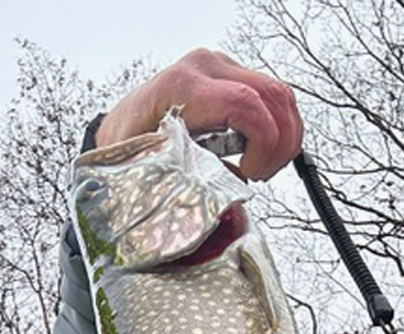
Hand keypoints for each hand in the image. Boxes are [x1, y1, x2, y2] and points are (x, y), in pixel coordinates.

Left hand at [94, 49, 302, 181]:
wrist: (119, 126)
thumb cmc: (128, 144)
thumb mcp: (153, 166)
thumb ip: (190, 178)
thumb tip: (228, 195)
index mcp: (182, 86)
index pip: (244, 104)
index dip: (260, 143)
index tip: (248, 172)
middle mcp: (205, 68)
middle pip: (271, 96)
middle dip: (279, 143)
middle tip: (261, 175)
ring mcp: (221, 69)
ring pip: (279, 94)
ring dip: (283, 137)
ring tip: (262, 168)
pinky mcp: (231, 77)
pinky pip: (272, 98)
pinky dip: (278, 128)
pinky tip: (263, 154)